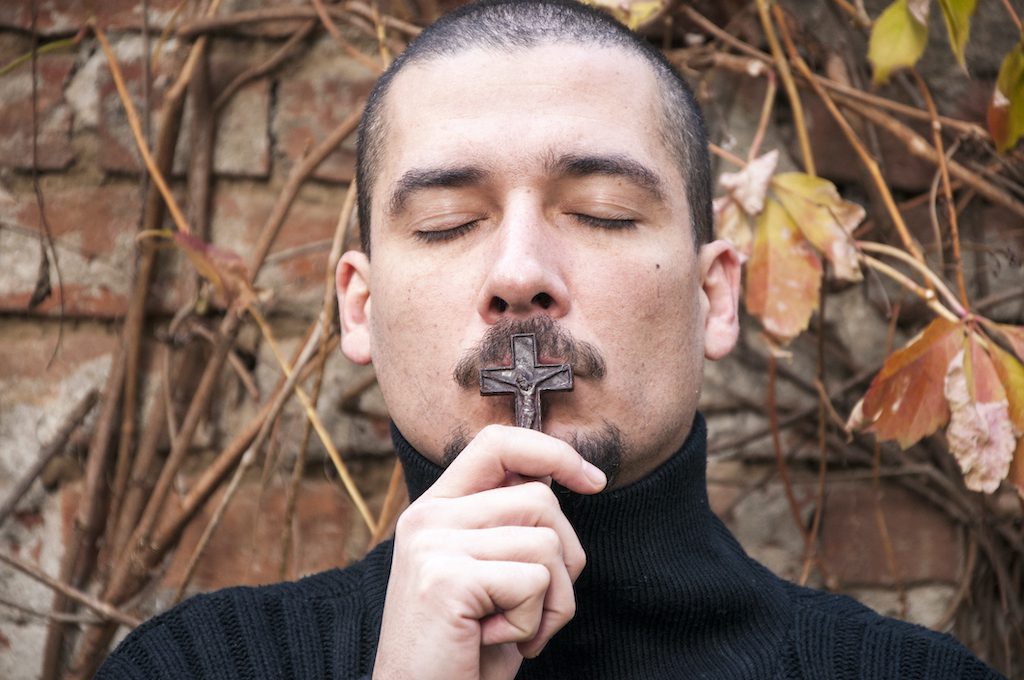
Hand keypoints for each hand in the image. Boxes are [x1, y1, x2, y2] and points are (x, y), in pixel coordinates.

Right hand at [372, 425, 606, 679]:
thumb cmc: (465, 649)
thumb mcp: (489, 573)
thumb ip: (508, 523)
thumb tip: (562, 475)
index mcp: (435, 509)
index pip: (497, 443)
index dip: (552, 451)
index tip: (593, 480)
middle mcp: (427, 517)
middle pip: (540, 499)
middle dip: (565, 560)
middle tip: (536, 609)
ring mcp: (432, 545)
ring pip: (545, 542)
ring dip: (552, 600)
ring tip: (515, 630)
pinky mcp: (446, 579)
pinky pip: (534, 582)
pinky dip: (532, 624)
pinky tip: (494, 640)